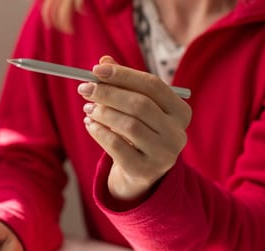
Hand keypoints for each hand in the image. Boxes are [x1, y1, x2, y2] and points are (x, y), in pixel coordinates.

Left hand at [78, 56, 191, 202]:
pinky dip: (99, 132)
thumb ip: (124, 85)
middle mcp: (177, 134)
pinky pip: (116, 146)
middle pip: (140, 105)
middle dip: (108, 93)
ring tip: (87, 109)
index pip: (152, 85)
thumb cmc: (138, 134)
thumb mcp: (136, 108)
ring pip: (128, 125)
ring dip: (103, 113)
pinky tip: (89, 124)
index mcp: (181, 112)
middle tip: (84, 89)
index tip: (96, 70)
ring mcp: (163, 155)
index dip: (123, 75)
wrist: (140, 174)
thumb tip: (103, 61)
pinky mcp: (144, 170)